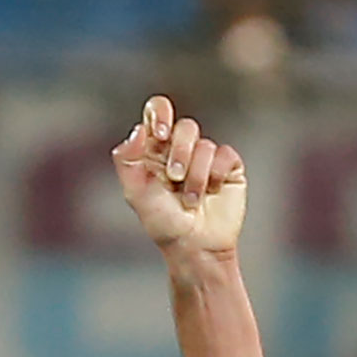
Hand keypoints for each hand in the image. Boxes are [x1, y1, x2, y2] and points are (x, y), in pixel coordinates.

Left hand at [114, 94, 246, 259]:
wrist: (194, 246)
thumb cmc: (163, 223)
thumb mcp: (136, 194)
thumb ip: (128, 160)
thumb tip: (137, 130)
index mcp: (155, 149)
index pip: (157, 111)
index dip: (160, 114)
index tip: (159, 135)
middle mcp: (181, 149)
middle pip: (185, 127)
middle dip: (180, 152)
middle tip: (174, 177)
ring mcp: (205, 157)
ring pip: (205, 145)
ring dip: (196, 175)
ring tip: (190, 201)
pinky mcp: (228, 166)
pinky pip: (225, 154)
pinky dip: (215, 174)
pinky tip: (211, 191)